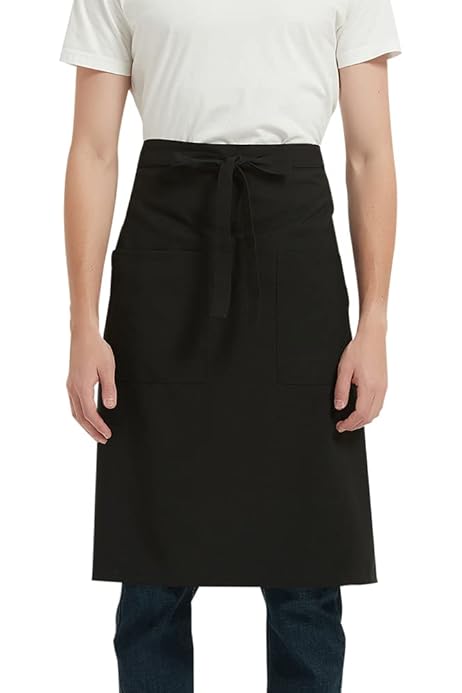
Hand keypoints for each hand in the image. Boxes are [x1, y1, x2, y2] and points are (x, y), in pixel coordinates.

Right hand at [66, 328, 116, 443]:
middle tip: (102, 439)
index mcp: (81, 386)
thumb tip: (110, 407)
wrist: (83, 335)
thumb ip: (109, 389)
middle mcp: (73, 388)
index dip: (99, 426)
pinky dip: (81, 415)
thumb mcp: (108, 368)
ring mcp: (70, 385)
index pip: (90, 414)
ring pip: (75, 412)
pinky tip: (88, 417)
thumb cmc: (96, 349)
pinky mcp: (71, 382)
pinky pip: (74, 404)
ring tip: (96, 432)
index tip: (107, 434)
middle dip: (91, 431)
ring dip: (85, 425)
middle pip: (80, 417)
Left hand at [334, 323, 387, 432]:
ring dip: (364, 419)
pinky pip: (379, 404)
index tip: (341, 426)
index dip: (350, 424)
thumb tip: (339, 406)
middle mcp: (380, 389)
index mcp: (369, 386)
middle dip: (356, 425)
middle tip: (343, 425)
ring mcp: (384, 387)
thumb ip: (341, 389)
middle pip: (370, 416)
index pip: (361, 414)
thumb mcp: (344, 369)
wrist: (373, 336)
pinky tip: (361, 409)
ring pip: (377, 412)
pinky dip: (370, 411)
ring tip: (350, 419)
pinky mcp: (385, 384)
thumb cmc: (359, 349)